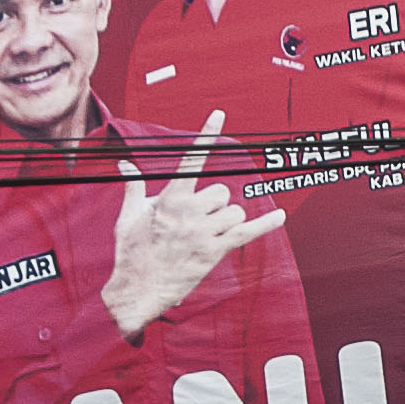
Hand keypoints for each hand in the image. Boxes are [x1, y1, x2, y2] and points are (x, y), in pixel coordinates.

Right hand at [101, 115, 287, 334]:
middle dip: (215, 205)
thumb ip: (132, 186)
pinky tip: (280, 216)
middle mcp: (189, 211)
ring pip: (234, 212)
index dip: (206, 135)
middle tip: (199, 222)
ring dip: (226, 220)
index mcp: (169, 198)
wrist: (136, 290)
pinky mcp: (213, 252)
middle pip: (222, 192)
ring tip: (207, 235)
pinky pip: (247, 232)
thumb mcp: (127, 216)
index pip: (191, 160)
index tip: (220, 113)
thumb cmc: (130, 252)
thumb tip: (124, 164)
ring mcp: (203, 232)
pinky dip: (266, 224)